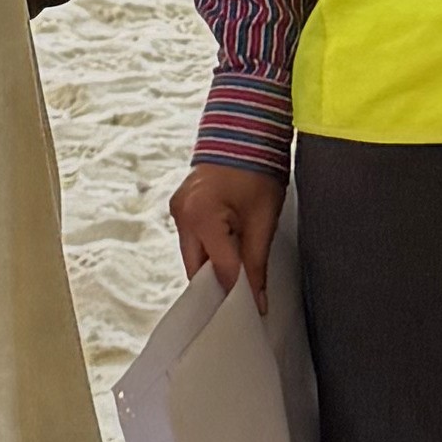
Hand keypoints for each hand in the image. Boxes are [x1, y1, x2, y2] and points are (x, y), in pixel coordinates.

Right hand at [170, 164, 281, 307]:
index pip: (220, 270)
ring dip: (214, 268)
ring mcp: (177, 210)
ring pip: (193, 257)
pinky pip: (192, 241)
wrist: (243, 130)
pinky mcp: (180, 207)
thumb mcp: (264, 217)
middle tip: (244, 300)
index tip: (253, 311)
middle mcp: (182, 215)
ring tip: (240, 275)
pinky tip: (228, 254)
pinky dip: (208, 251)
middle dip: (220, 285)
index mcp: (202, 216)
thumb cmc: (257, 167)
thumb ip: (257, 261)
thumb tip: (257, 300)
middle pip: (198, 269)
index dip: (238, 293)